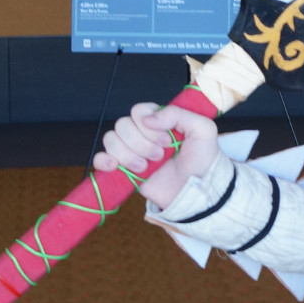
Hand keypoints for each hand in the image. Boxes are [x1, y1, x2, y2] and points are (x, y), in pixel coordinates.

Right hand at [92, 102, 219, 208]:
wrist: (196, 192)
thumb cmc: (202, 160)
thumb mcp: (203, 130)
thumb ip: (178, 114)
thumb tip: (148, 118)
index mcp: (159, 120)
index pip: (138, 110)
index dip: (148, 124)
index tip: (167, 140)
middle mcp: (142, 133)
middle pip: (123, 125)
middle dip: (141, 142)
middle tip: (160, 155)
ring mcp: (131, 151)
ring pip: (111, 140)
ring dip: (128, 154)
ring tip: (146, 167)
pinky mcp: (123, 170)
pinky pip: (100, 159)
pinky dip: (104, 160)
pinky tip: (115, 166)